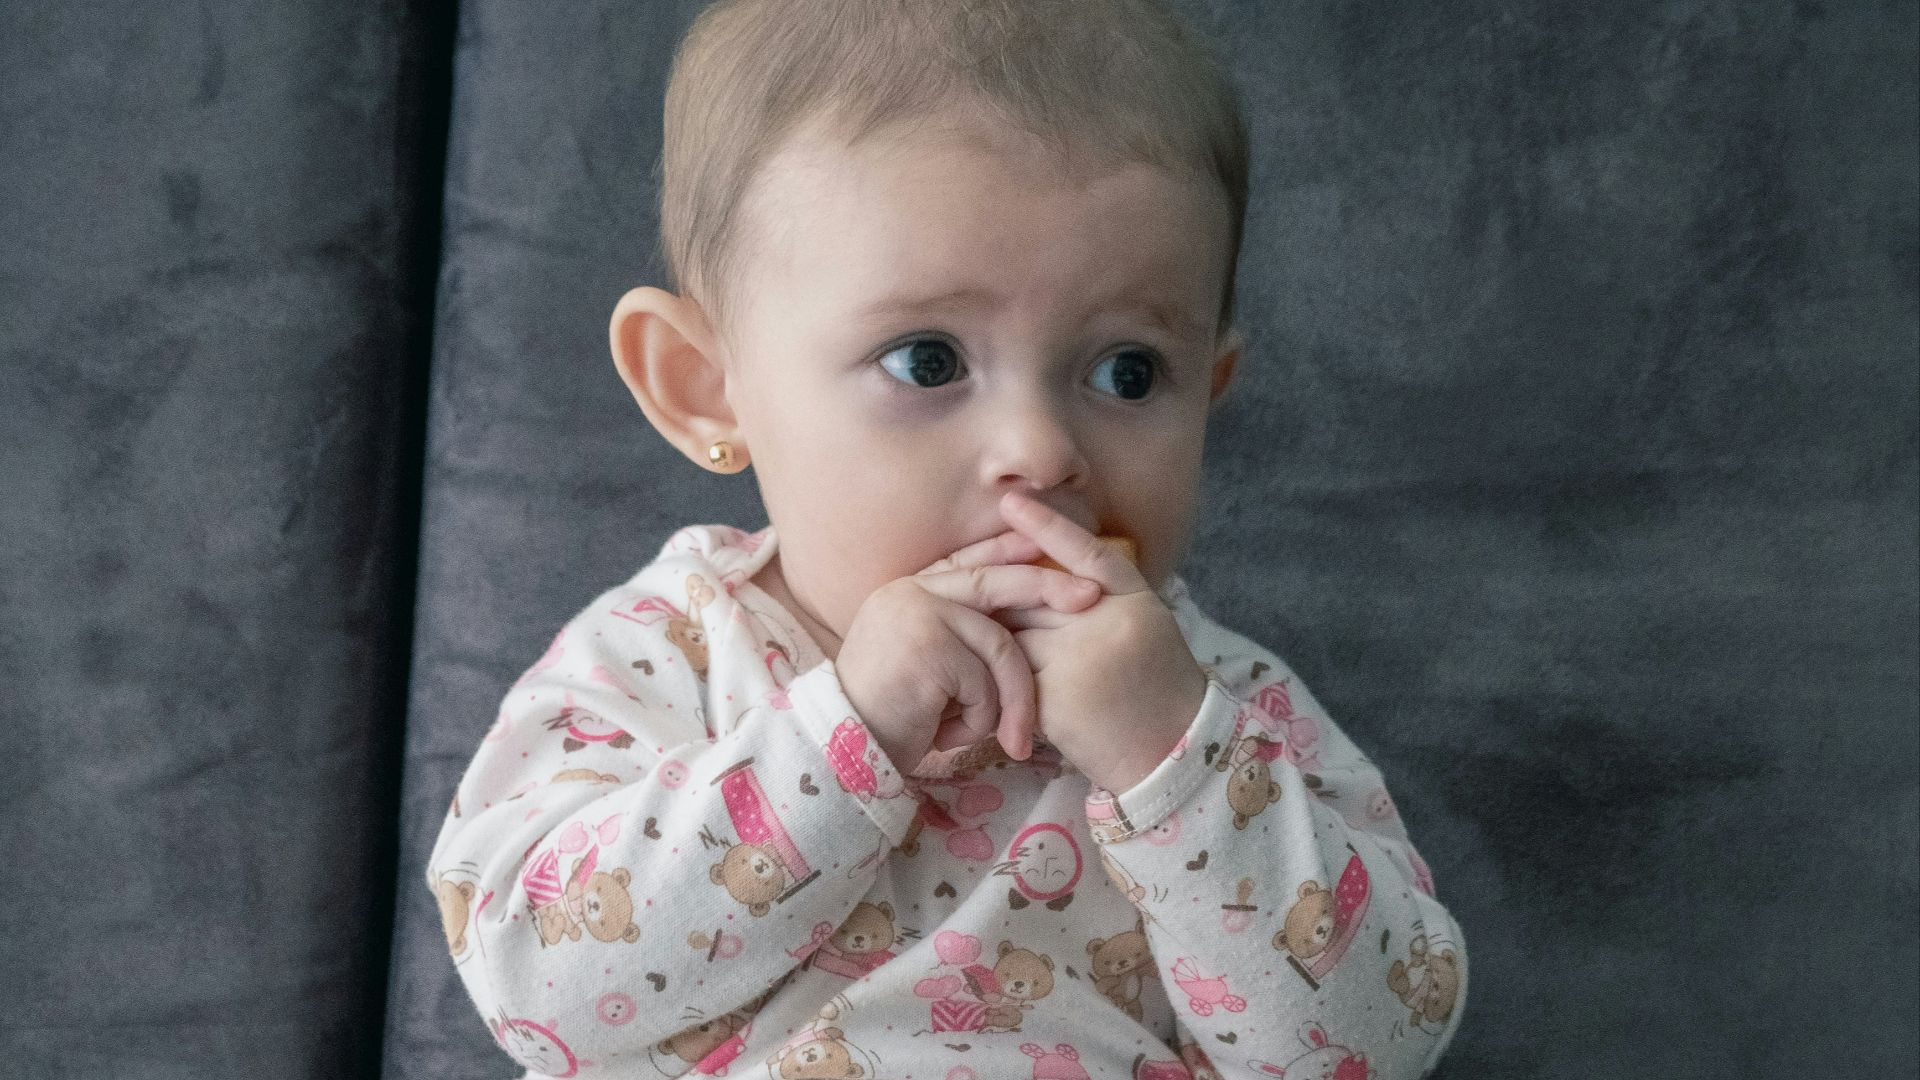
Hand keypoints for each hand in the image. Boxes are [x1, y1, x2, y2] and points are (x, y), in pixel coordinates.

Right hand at [834, 530, 1103, 772]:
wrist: (846, 752)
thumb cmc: (889, 719)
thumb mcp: (925, 666)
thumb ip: (956, 635)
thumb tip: (1014, 621)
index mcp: (905, 592)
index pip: (966, 561)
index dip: (1008, 551)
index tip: (1045, 544)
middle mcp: (908, 594)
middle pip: (994, 583)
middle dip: (1047, 587)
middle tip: (1090, 596)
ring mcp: (917, 614)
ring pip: (999, 645)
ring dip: (1009, 699)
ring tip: (1003, 737)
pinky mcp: (929, 646)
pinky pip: (986, 681)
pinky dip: (980, 718)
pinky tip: (946, 735)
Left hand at [991, 491, 1209, 791]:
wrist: (1171, 753)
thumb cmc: (1155, 686)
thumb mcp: (1143, 625)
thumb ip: (1101, 597)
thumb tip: (1042, 567)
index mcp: (1135, 600)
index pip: (1086, 552)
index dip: (1047, 525)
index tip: (1011, 501)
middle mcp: (1108, 624)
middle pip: (1034, 593)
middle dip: (998, 591)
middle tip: (960, 578)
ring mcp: (1079, 661)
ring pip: (1013, 633)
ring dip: (989, 636)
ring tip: (963, 635)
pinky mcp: (1053, 700)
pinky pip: (1008, 673)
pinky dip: (993, 674)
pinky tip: (978, 677)